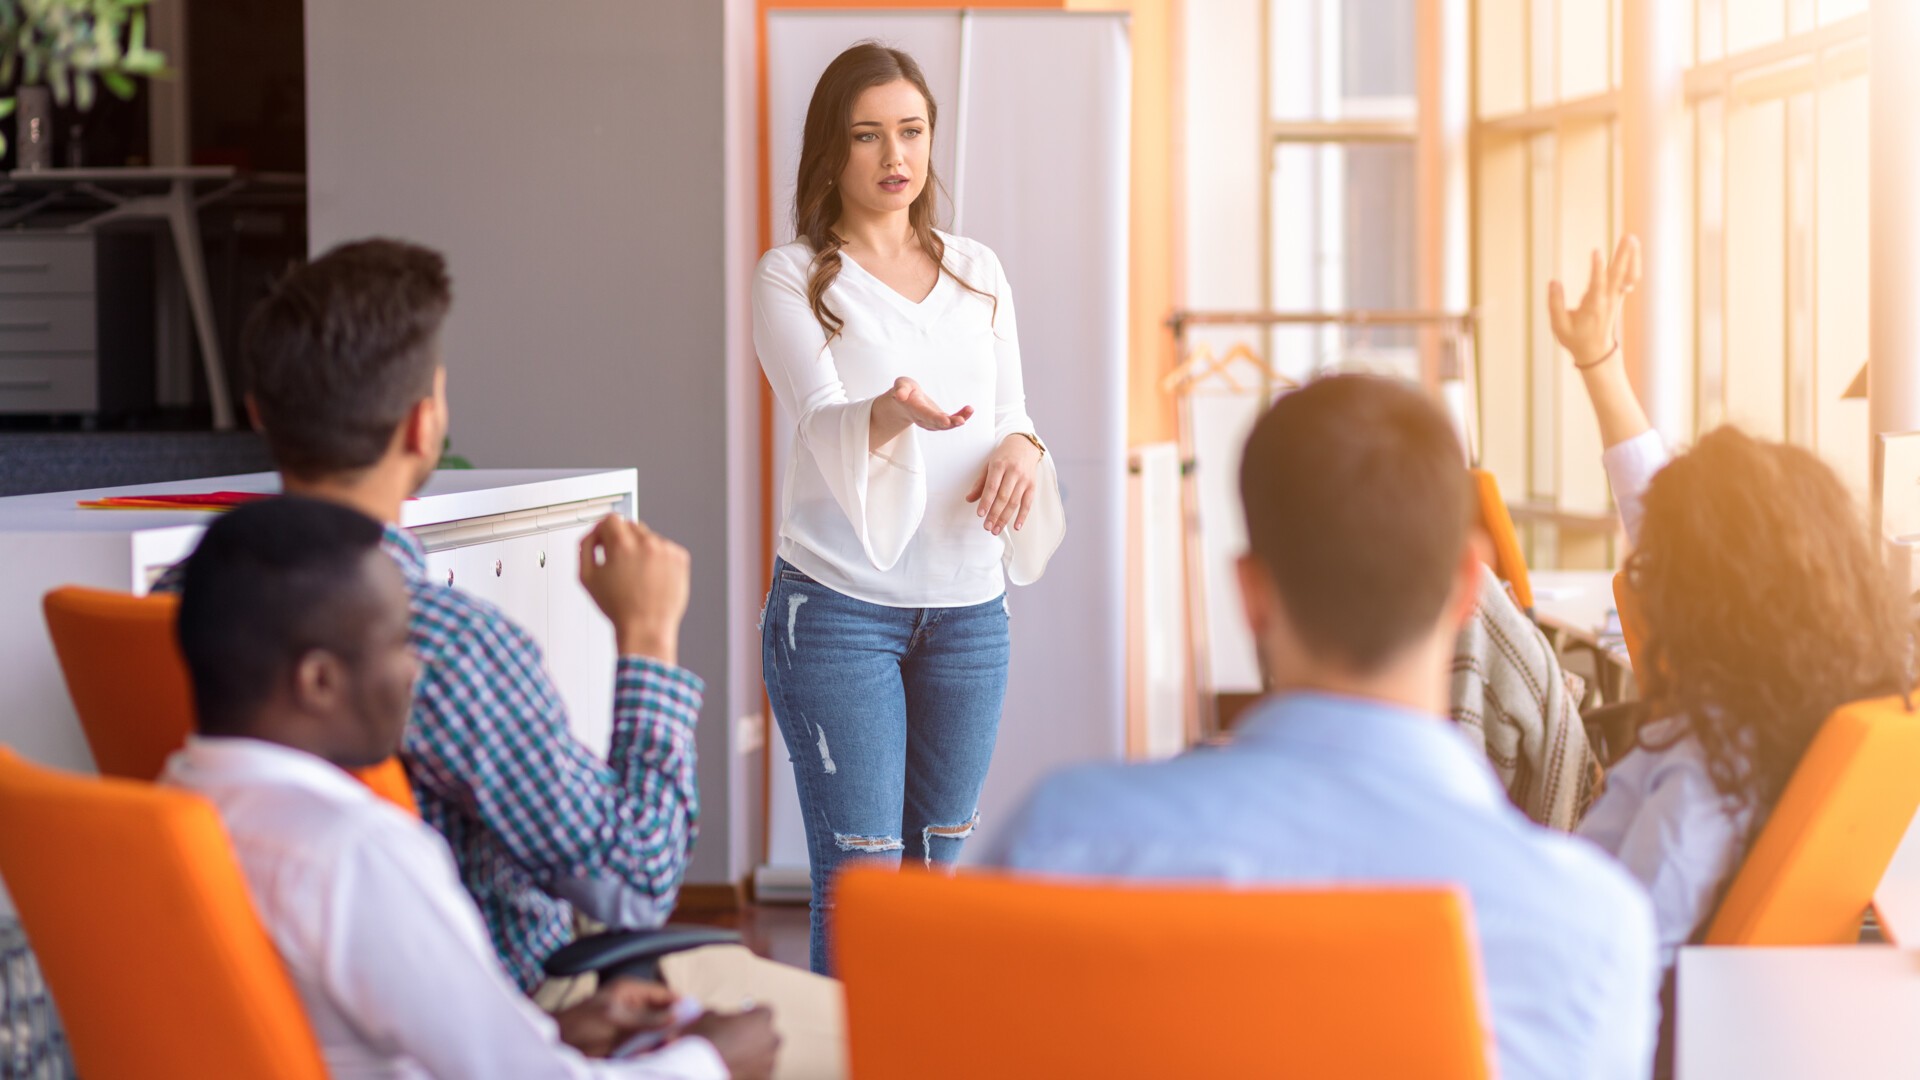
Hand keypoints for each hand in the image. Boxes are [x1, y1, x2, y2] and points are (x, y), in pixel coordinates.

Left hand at [553, 979, 678, 1058]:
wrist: (555, 1045)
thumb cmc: (578, 1027)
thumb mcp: (616, 1020)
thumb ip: (647, 1019)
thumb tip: (675, 1016)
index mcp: (630, 990)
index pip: (665, 994)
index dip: (681, 1005)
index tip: (697, 1019)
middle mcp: (631, 1004)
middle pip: (662, 1013)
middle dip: (672, 1026)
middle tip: (685, 1040)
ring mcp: (627, 1023)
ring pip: (654, 1032)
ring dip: (661, 1042)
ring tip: (671, 1049)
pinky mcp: (622, 1041)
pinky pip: (643, 1045)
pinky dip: (649, 1051)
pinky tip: (655, 1057)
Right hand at [578, 515, 690, 664]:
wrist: (646, 627)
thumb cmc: (619, 607)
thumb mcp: (587, 577)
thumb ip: (586, 548)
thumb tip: (592, 535)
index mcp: (622, 544)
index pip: (611, 519)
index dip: (604, 530)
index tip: (604, 539)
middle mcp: (646, 543)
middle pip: (630, 526)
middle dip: (622, 541)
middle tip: (619, 563)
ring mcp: (665, 550)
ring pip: (649, 538)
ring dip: (641, 550)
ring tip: (637, 576)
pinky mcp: (680, 558)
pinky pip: (665, 549)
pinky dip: (658, 559)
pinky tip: (651, 578)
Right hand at [686, 1007, 779, 1079]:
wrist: (699, 1068)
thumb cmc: (705, 1040)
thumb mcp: (709, 1017)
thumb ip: (721, 1016)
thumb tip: (719, 1020)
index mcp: (761, 1019)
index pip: (765, 1012)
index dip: (752, 1016)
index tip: (743, 1020)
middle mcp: (770, 1040)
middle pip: (770, 1036)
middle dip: (758, 1038)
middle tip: (740, 1042)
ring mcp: (769, 1062)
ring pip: (767, 1057)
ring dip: (756, 1057)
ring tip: (736, 1060)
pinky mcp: (763, 1079)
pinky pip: (761, 1073)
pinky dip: (752, 1073)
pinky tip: (737, 1071)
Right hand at [870, 376, 972, 449]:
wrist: (905, 401)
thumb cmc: (904, 390)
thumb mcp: (900, 385)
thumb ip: (901, 389)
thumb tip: (900, 395)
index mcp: (914, 409)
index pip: (925, 415)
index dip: (935, 418)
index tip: (946, 421)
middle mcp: (924, 419)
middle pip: (937, 423)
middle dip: (949, 423)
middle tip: (961, 421)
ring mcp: (932, 421)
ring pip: (946, 424)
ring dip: (959, 419)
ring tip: (969, 410)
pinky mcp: (940, 419)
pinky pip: (952, 420)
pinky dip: (962, 416)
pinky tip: (969, 409)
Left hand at [966, 434, 1042, 535]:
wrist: (1024, 446)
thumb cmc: (1003, 457)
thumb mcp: (988, 465)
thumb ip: (980, 483)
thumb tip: (969, 499)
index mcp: (999, 465)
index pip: (992, 487)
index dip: (986, 502)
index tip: (980, 514)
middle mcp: (1013, 472)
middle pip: (1003, 497)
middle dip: (995, 514)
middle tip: (987, 527)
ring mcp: (1024, 479)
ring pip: (1014, 502)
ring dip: (1005, 518)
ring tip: (996, 529)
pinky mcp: (1032, 485)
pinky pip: (1028, 503)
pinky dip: (1022, 516)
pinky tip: (1016, 526)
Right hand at [1548, 234, 1639, 367]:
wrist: (1596, 353)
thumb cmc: (1575, 339)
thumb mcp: (1559, 326)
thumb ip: (1555, 304)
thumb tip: (1553, 282)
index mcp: (1593, 307)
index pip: (1597, 284)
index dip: (1597, 268)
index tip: (1596, 251)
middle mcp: (1607, 300)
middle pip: (1618, 275)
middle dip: (1623, 256)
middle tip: (1628, 237)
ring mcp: (1615, 297)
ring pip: (1627, 275)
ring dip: (1630, 256)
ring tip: (1631, 237)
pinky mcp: (1617, 296)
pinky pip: (1629, 278)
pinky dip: (1632, 264)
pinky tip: (1632, 249)